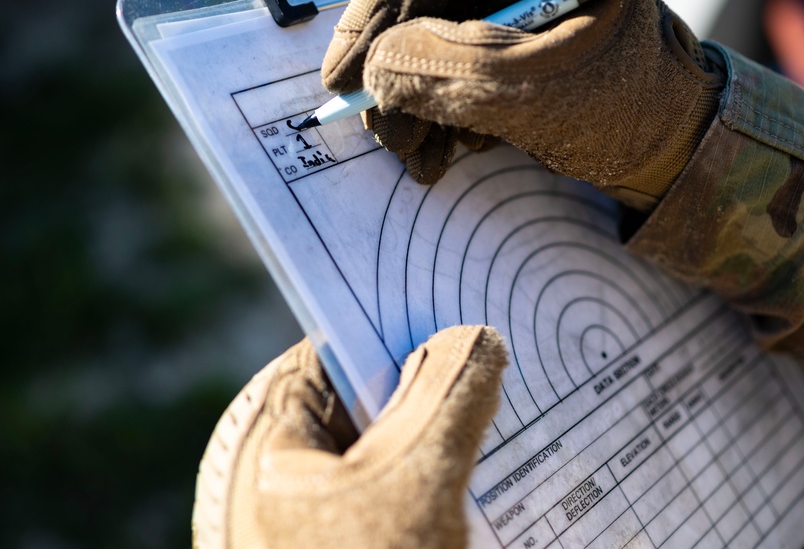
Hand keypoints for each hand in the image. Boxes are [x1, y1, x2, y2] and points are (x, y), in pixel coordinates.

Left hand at [192, 325, 506, 548]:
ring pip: (384, 453)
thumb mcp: (421, 481)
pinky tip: (483, 492)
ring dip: (441, 440)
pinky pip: (392, 498)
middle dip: (431, 387)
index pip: (332, 351)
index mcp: (265, 441)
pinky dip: (435, 486)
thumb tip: (478, 340)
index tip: (460, 316)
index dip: (396, 328)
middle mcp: (275, 475)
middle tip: (498, 370)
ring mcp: (305, 521)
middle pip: (363, 401)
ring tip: (504, 428)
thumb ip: (452, 394)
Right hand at [321, 0, 723, 209]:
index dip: (376, 17)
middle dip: (395, 72)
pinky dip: (435, 112)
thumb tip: (368, 72)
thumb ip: (445, 71)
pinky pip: (448, 66)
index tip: (341, 77)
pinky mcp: (508, 40)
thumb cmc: (629, 108)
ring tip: (418, 157)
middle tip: (380, 131)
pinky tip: (442, 151)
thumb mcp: (532, 89)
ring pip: (429, 37)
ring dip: (412, 103)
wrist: (678, 149)